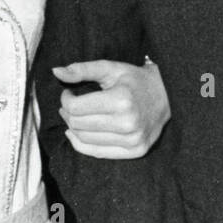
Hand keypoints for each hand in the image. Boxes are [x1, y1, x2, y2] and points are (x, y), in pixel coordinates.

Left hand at [53, 58, 169, 158]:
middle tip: (71, 104)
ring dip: (73, 128)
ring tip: (76, 116)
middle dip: (67, 113)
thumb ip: (82, 69)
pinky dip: (81, 144)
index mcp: (121, 100)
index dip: (65, 99)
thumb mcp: (110, 69)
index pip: (75, 107)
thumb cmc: (135, 80)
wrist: (167, 97)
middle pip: (78, 124)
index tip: (69, 93)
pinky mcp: (135, 151)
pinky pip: (96, 153)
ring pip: (84, 140)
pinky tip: (77, 133)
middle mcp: (128, 123)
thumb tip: (55, 72)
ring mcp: (133, 140)